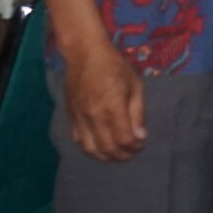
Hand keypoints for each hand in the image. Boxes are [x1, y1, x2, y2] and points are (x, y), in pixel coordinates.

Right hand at [60, 45, 147, 161]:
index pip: (124, 139)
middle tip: (132, 152)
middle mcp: (94, 116)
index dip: (134, 147)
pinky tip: (101, 147)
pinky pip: (79, 141)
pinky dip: (91, 149)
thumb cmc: (114, 67)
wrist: (84, 55)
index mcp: (112, 107)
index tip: (141, 144)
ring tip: (118, 154)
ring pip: (91, 149)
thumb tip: (140, 137)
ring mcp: (80, 118)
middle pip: (108, 148)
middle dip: (123, 155)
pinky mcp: (71, 117)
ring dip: (106, 157)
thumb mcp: (135, 86)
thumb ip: (137, 114)